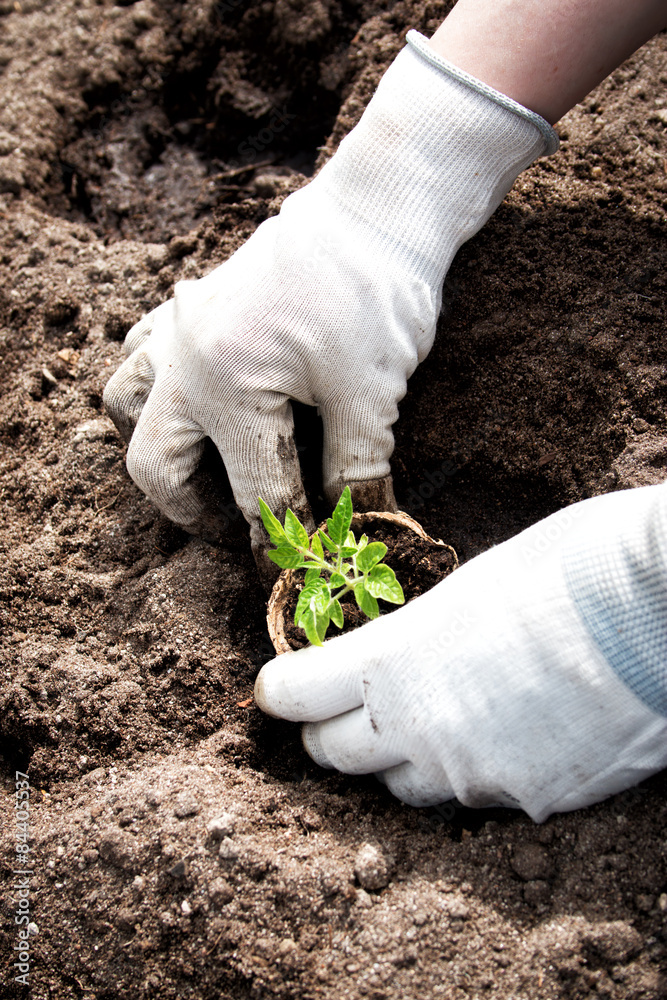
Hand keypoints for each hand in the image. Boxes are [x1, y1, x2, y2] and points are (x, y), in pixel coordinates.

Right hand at [104, 32, 554, 583]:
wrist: (382, 206)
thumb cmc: (378, 294)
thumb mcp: (371, 397)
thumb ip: (354, 474)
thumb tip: (353, 535)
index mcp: (225, 384)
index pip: (254, 492)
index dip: (284, 539)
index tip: (305, 566)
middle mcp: (183, 357)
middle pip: (156, 466)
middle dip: (197, 512)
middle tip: (245, 528)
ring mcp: (179, 324)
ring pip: (129, 402)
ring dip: (162, 448)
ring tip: (212, 470)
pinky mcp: (192, 303)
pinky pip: (144, 352)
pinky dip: (158, 386)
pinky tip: (202, 403)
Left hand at [255, 486, 666, 821]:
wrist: (660, 612)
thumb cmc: (573, 567)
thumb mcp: (476, 582)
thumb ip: (425, 632)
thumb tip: (411, 646)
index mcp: (395, 658)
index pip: (298, 696)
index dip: (283, 692)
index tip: (279, 688)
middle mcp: (419, 727)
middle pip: (336, 756)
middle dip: (331, 731)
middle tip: (345, 709)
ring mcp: (473, 773)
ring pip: (403, 789)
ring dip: (399, 760)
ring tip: (429, 724)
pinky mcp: (529, 802)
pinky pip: (476, 799)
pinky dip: (474, 775)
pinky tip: (507, 737)